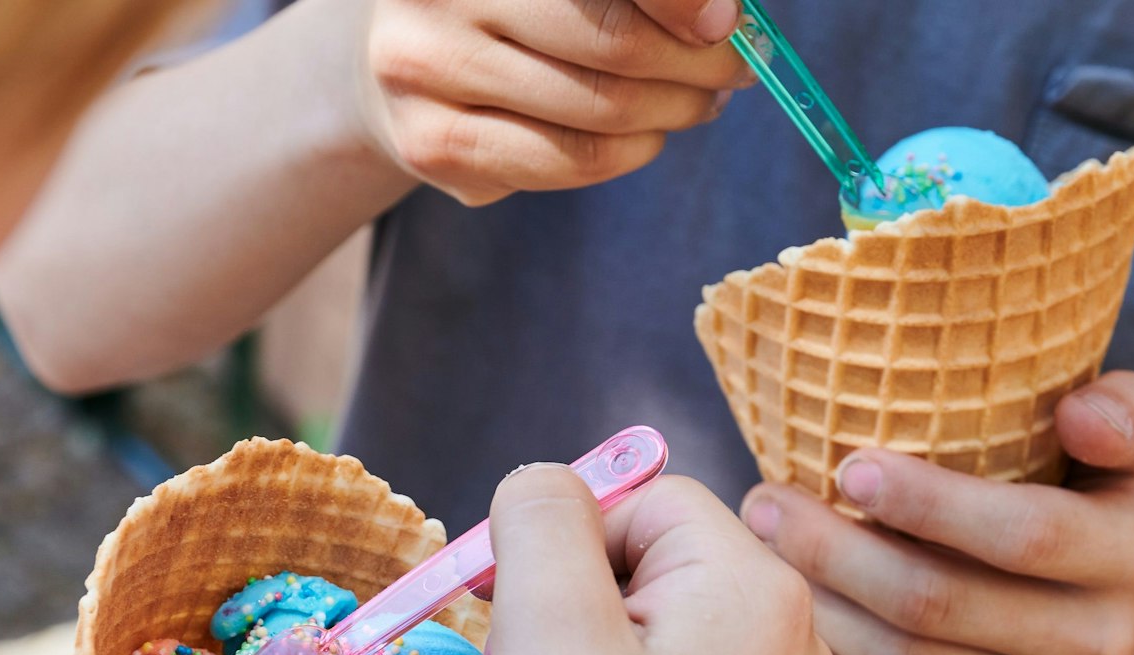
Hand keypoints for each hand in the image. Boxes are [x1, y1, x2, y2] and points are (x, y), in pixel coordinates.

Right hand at [356, 0, 752, 203]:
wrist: (401, 57)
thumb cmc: (515, 3)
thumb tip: (723, 18)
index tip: (727, 23)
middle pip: (611, 41)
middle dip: (695, 63)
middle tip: (732, 69)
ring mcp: (425, 67)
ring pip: (597, 110)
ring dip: (673, 112)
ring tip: (697, 101)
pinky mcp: (430, 143)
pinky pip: (566, 160)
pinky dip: (629, 152)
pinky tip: (645, 136)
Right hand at [476, 467, 838, 654]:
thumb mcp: (544, 626)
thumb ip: (541, 517)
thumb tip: (548, 484)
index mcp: (760, 592)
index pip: (648, 499)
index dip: (561, 542)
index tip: (506, 609)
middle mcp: (802, 650)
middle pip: (661, 572)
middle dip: (578, 609)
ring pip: (670, 649)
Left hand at [741, 370, 1133, 654]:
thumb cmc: (1106, 509)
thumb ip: (1124, 411)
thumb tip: (1076, 412)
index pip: (1023, 533)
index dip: (929, 502)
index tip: (846, 466)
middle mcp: (1105, 646)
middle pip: (940, 605)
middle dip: (836, 553)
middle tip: (765, 505)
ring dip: (824, 611)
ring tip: (767, 558)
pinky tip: (801, 631)